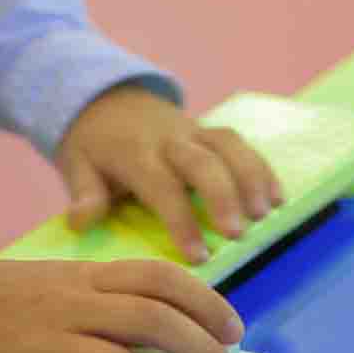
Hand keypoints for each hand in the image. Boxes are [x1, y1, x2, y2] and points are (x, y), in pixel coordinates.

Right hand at [0, 257, 243, 352]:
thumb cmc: (9, 301)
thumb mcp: (64, 283)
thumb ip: (114, 297)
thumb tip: (177, 327)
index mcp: (87, 279)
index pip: (160, 278)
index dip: (208, 304)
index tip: (236, 333)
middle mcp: (71, 306)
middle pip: (154, 322)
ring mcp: (41, 344)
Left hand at [56, 83, 285, 263]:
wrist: (102, 96)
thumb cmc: (91, 144)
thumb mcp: (75, 164)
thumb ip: (84, 194)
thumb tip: (80, 222)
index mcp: (135, 153)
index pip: (161, 186)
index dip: (182, 220)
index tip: (199, 256)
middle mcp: (169, 139)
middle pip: (203, 162)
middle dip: (224, 197)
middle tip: (239, 234)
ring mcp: (193, 131)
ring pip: (229, 146)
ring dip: (252, 179)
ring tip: (267, 214)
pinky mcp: (208, 130)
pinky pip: (239, 143)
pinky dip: (261, 168)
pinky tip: (278, 196)